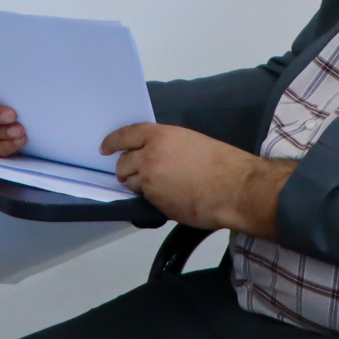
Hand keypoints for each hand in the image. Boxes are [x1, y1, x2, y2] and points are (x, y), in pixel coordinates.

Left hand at [101, 123, 292, 234]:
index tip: (104, 148)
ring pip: (131, 184)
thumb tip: (156, 157)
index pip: (125, 136)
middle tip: (133, 173)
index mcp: (160, 136)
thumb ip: (167, 146)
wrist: (234, 188)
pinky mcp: (156, 202)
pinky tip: (169, 198)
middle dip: (125, 169)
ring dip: (137, 185)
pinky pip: (146, 200)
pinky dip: (152, 199)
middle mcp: (150, 156)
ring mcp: (150, 181)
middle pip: (123, 163)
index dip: (112, 142)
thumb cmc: (222, 164)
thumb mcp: (191, 142)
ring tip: (156, 187)